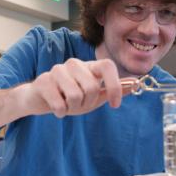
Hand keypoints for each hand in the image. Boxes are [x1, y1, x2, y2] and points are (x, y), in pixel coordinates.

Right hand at [18, 58, 132, 117]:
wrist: (39, 99)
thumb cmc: (68, 97)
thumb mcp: (93, 97)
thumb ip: (111, 90)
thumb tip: (136, 84)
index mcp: (89, 67)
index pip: (107, 66)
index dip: (115, 85)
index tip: (115, 105)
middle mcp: (75, 64)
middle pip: (92, 86)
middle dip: (87, 103)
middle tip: (78, 104)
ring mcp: (58, 70)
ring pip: (76, 95)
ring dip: (73, 108)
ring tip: (66, 104)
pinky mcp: (43, 80)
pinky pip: (59, 103)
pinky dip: (60, 111)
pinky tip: (57, 108)